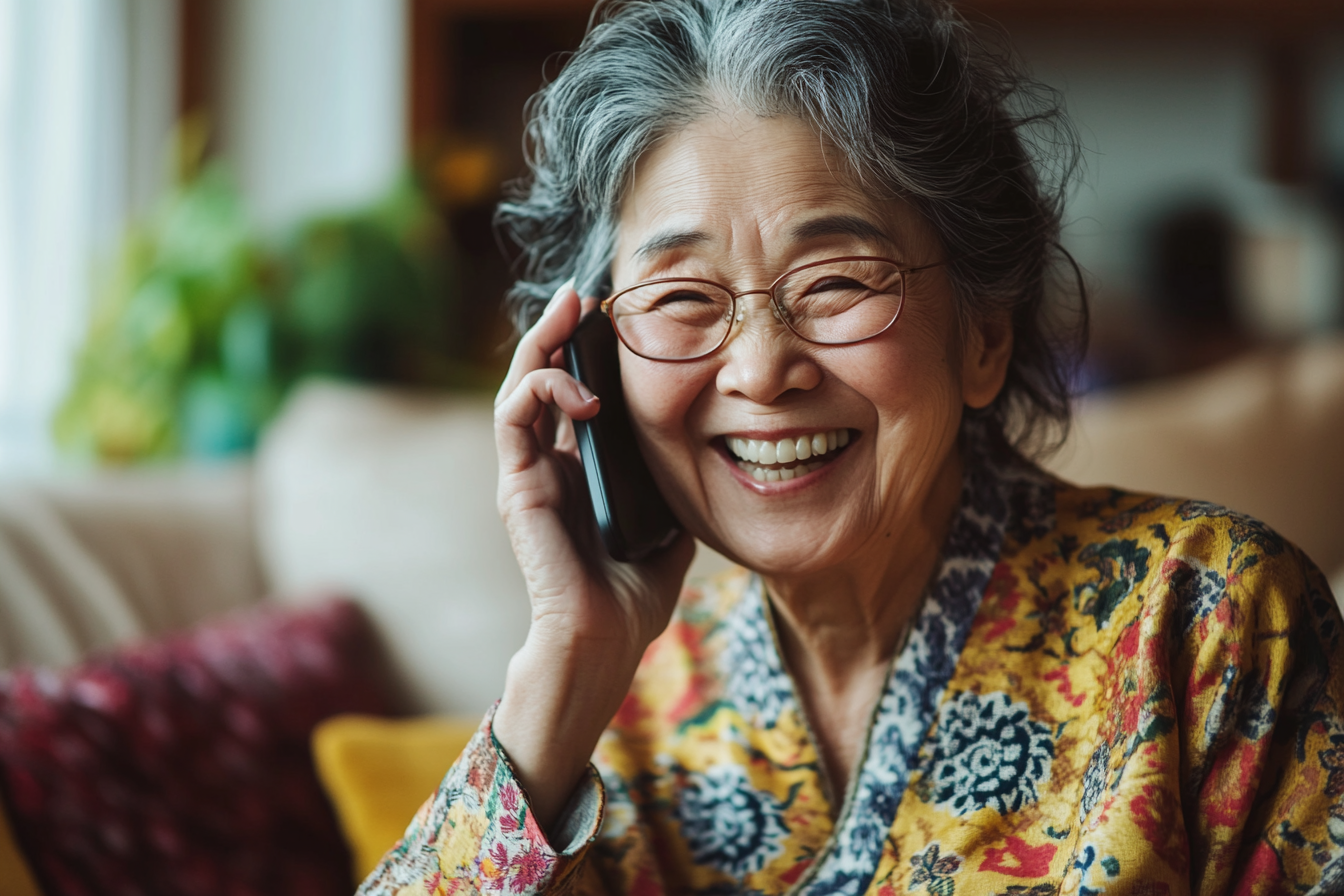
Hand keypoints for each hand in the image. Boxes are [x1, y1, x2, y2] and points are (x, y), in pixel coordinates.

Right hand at [492, 280, 694, 829]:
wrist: (604, 641)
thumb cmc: (634, 595)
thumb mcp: (668, 523)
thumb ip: (671, 485)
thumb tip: (703, 450)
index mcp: (578, 470)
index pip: (575, 394)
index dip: (587, 352)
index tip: (615, 316)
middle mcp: (546, 464)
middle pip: (542, 378)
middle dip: (558, 331)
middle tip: (584, 294)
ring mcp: (527, 472)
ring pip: (520, 386)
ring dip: (541, 343)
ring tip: (571, 310)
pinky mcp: (516, 485)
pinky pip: (515, 418)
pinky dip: (543, 390)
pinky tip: (583, 388)